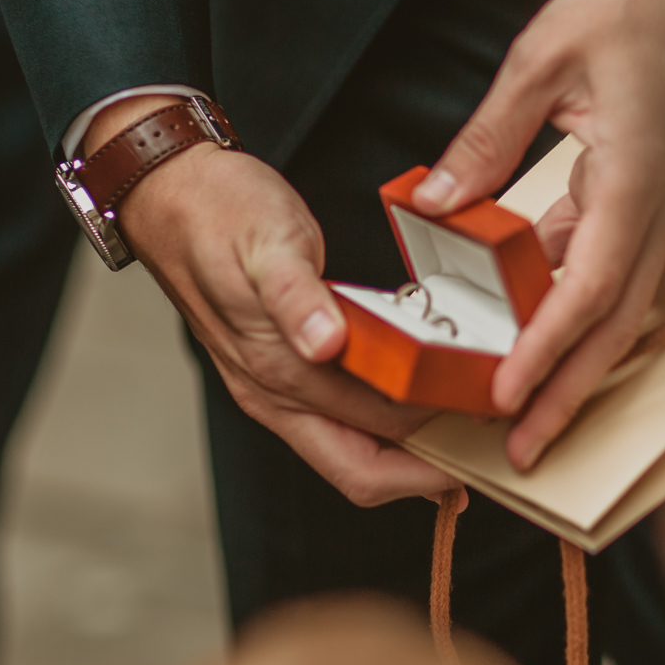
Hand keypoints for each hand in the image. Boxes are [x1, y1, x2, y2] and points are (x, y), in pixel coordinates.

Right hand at [86, 97, 457, 507]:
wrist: (170, 192)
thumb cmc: (219, 212)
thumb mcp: (264, 242)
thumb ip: (293, 296)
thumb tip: (323, 345)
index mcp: (275, 372)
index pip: (369, 444)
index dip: (430, 452)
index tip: (485, 435)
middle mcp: (275, 395)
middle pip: (364, 472)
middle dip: (430, 472)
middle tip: (494, 449)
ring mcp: (276, 388)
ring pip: (356, 450)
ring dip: (415, 449)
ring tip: (474, 427)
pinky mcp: (285, 367)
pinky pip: (346, 417)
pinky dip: (393, 422)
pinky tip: (428, 403)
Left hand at [412, 0, 664, 469]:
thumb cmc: (641, 8)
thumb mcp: (544, 60)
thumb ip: (487, 139)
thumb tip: (434, 205)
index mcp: (637, 177)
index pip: (589, 286)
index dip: (547, 349)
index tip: (507, 394)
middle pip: (616, 326)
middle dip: (568, 395)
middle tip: (523, 452)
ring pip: (625, 310)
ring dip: (578, 366)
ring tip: (527, 412)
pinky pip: (625, 273)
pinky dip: (583, 311)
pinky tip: (540, 328)